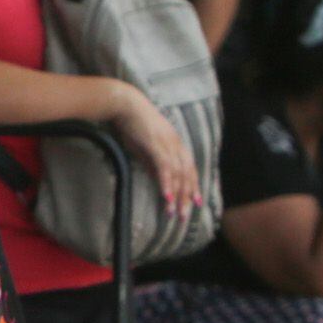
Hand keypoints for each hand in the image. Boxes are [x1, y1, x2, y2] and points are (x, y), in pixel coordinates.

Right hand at [108, 84, 201, 217]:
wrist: (125, 105)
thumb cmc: (133, 124)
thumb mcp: (146, 146)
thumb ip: (154, 162)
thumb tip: (159, 178)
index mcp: (176, 144)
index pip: (190, 170)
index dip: (194, 187)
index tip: (196, 203)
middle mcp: (177, 145)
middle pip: (187, 176)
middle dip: (187, 198)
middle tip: (185, 216)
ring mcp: (168, 145)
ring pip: (178, 175)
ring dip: (177, 195)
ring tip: (174, 213)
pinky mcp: (156, 145)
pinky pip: (165, 168)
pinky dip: (167, 183)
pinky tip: (166, 197)